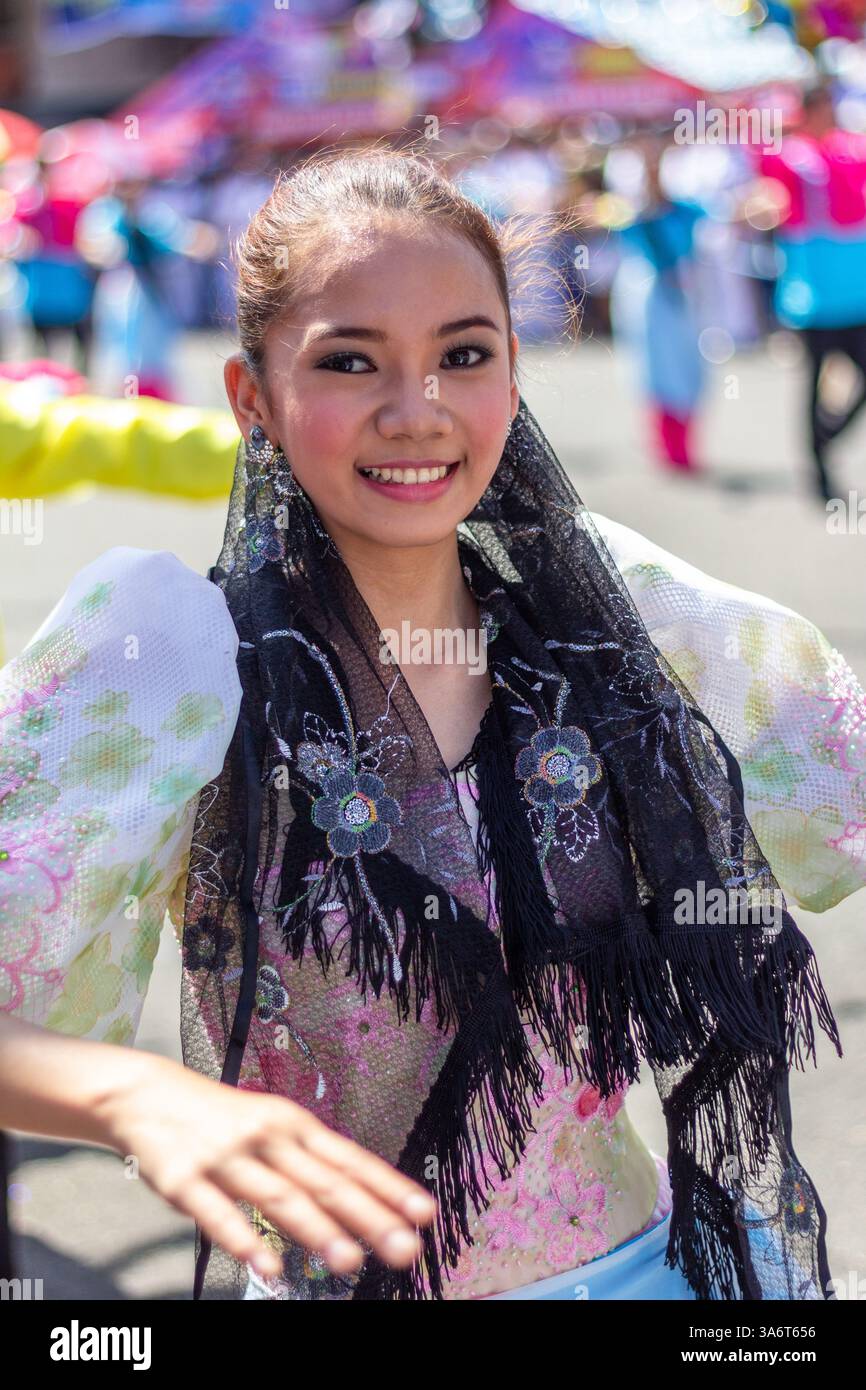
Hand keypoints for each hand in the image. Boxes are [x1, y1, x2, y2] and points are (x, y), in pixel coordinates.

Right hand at [97, 1054, 437, 1280]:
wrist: (147, 1094)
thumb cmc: (219, 1117)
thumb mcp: (272, 1124)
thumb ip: (311, 1161)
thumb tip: (362, 1197)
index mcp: (293, 1124)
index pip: (351, 1159)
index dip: (389, 1186)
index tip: (424, 1213)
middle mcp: (267, 1138)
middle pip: (326, 1181)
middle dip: (369, 1216)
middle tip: (405, 1247)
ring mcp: (226, 1159)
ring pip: (280, 1197)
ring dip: (318, 1230)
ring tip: (350, 1261)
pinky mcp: (185, 1180)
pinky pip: (219, 1215)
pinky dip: (245, 1241)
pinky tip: (269, 1267)